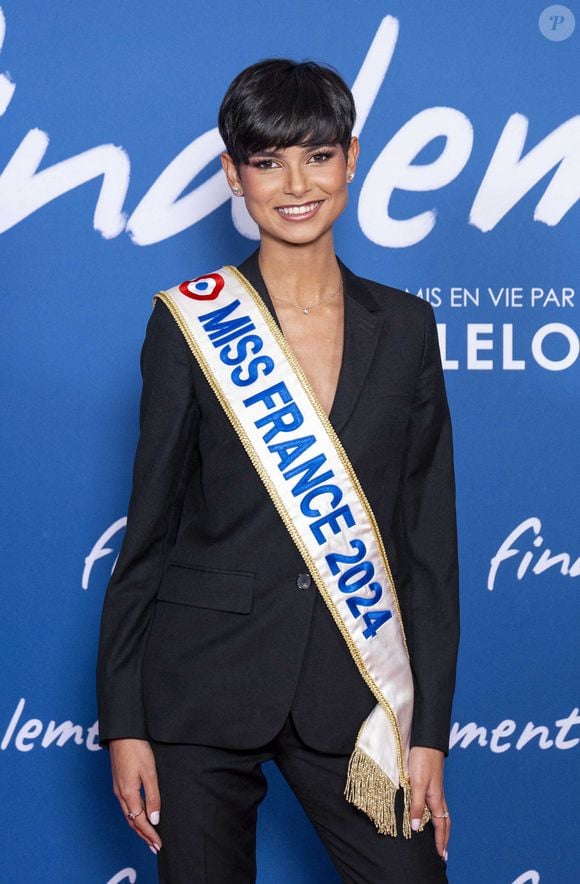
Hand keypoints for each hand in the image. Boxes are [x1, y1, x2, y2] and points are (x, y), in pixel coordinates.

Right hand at [109, 738, 162, 854]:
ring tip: (149, 837)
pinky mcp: (119, 783)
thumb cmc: (137, 749)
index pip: (140, 821)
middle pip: (132, 822)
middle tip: (155, 847)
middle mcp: (121, 794)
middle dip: (144, 836)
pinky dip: (134, 817)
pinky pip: (127, 806)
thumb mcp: (149, 772)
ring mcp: (118, 789)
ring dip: (139, 828)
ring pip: (128, 815)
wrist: (122, 733)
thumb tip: (154, 819)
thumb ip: (152, 797)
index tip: (158, 844)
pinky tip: (140, 817)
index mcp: (128, 793)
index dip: (150, 834)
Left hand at [408, 745, 449, 860]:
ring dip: (442, 829)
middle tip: (443, 854)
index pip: (440, 825)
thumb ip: (416, 805)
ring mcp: (435, 790)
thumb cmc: (422, 760)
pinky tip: (430, 816)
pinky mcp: (430, 783)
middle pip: (444, 822)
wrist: (426, 741)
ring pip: (441, 814)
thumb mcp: (417, 784)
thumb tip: (416, 828)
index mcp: (435, 799)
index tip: (441, 856)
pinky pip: (436, 805)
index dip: (440, 841)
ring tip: (440, 840)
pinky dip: (436, 816)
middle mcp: (437, 796)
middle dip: (444, 839)